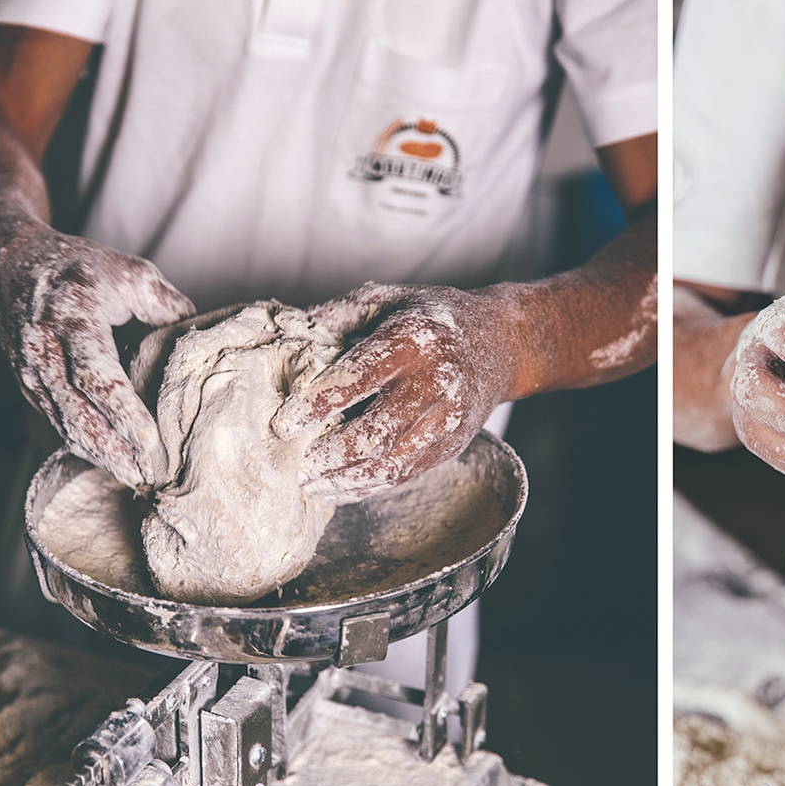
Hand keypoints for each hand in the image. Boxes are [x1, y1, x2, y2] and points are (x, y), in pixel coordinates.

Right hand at [0, 218, 193, 486]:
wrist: (14, 262)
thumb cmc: (85, 269)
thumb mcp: (131, 273)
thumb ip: (167, 306)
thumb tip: (201, 337)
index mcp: (72, 316)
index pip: (95, 374)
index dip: (122, 410)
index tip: (150, 440)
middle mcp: (43, 345)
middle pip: (74, 408)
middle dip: (109, 445)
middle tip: (143, 474)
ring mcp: (28, 366)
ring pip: (61, 419)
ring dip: (95, 451)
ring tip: (130, 476)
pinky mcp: (25, 380)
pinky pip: (52, 418)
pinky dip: (79, 441)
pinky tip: (106, 459)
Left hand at [273, 282, 514, 500]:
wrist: (501, 344)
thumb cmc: (434, 318)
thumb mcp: (389, 299)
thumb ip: (339, 314)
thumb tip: (287, 334)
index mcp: (414, 340)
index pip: (359, 377)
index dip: (318, 403)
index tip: (283, 422)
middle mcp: (437, 382)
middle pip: (376, 433)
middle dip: (330, 454)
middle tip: (294, 463)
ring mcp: (448, 419)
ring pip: (391, 463)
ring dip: (346, 480)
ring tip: (311, 484)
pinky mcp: (452, 445)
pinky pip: (405, 474)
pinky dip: (367, 486)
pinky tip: (338, 487)